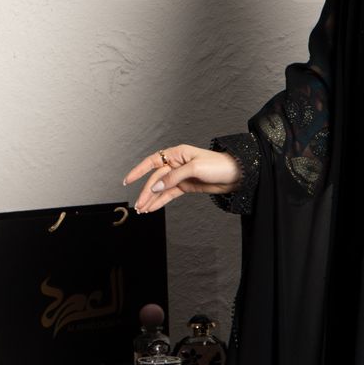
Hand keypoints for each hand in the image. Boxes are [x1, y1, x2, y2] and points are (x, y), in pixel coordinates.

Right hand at [122, 144, 241, 213]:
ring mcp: (180, 176)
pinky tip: (152, 208)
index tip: (127, 181)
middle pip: (156, 179)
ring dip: (151, 199)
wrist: (235, 175)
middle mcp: (176, 164)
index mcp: (177, 154)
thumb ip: (173, 177)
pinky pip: (169, 194)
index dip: (138, 171)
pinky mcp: (186, 186)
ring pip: (161, 188)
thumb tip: (155, 187)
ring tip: (142, 210)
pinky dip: (160, 201)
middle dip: (146, 192)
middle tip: (138, 205)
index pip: (152, 162)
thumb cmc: (217, 165)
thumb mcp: (194, 168)